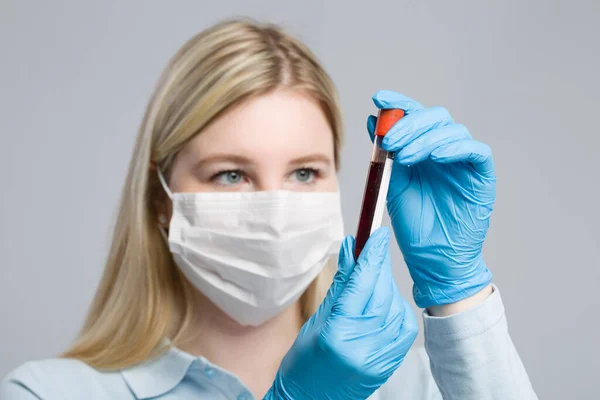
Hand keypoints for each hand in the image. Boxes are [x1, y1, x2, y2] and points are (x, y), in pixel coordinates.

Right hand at [264, 228, 417, 399]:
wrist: (311, 399)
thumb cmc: (305, 362)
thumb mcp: (317, 318)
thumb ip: (341, 284)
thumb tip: (351, 250)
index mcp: (338, 333)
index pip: (362, 284)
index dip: (372, 255)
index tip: (377, 234)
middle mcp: (364, 346)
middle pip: (380, 291)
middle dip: (377, 266)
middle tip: (372, 247)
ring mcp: (381, 357)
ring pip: (394, 305)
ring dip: (384, 286)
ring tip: (368, 283)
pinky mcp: (391, 362)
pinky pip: (403, 323)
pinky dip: (394, 306)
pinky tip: (381, 302)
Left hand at [367, 90, 494, 308]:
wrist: (432, 258)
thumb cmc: (413, 223)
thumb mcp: (392, 183)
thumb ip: (386, 153)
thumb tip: (374, 121)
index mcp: (422, 149)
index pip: (415, 116)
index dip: (399, 103)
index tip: (379, 98)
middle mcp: (444, 150)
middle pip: (434, 118)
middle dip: (409, 124)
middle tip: (390, 141)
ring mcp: (463, 162)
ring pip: (452, 131)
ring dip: (426, 138)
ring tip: (405, 157)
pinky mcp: (481, 176)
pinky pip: (476, 151)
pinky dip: (456, 148)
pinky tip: (437, 156)